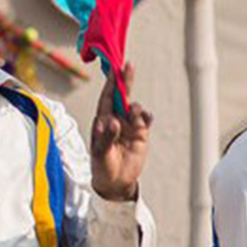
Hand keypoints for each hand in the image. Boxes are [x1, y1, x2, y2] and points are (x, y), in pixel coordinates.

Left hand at [90, 62, 151, 201]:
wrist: (116, 182)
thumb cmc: (102, 166)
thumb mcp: (100, 154)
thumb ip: (106, 137)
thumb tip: (113, 122)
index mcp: (101, 120)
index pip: (106, 98)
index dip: (109, 83)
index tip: (113, 69)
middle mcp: (115, 119)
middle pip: (121, 96)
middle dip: (124, 81)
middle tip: (128, 64)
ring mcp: (128, 126)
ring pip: (134, 108)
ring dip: (135, 107)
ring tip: (134, 112)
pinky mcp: (140, 134)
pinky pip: (144, 120)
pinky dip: (146, 116)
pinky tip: (145, 117)